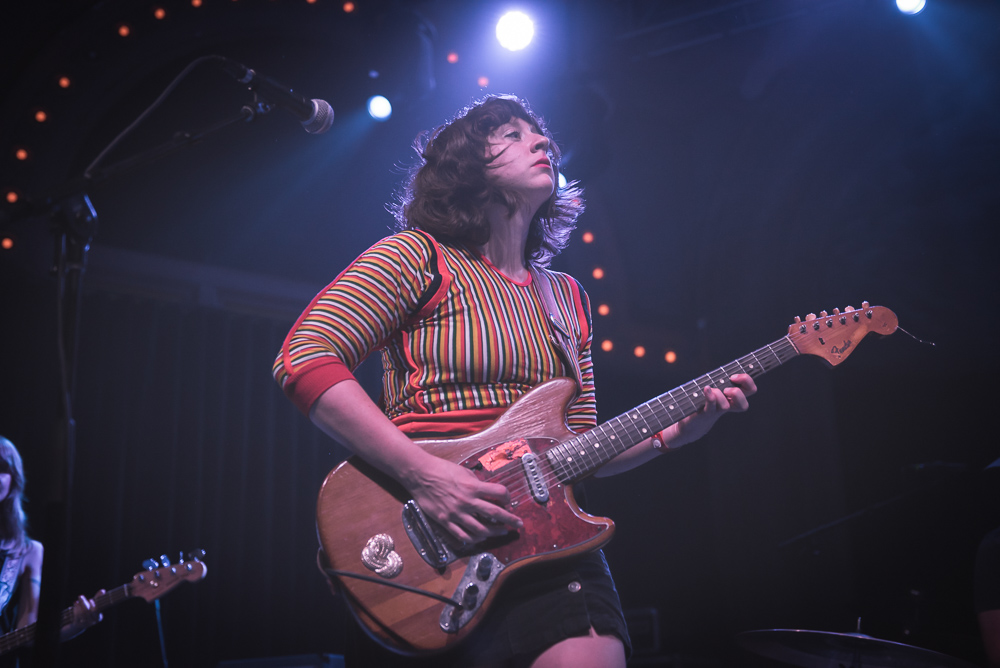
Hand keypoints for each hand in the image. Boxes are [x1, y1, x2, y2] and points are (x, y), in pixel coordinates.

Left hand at [60, 590, 103, 640]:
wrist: (80, 624)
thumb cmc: (89, 612)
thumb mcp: (93, 606)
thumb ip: (98, 598)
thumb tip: (103, 590)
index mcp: (98, 618)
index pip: (96, 611)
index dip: (93, 605)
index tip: (90, 599)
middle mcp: (92, 622)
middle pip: (88, 611)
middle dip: (84, 603)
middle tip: (80, 596)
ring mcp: (85, 624)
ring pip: (81, 613)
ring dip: (78, 606)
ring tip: (76, 601)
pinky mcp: (78, 625)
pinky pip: (76, 616)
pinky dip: (75, 609)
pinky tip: (75, 605)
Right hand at [405, 455, 522, 543]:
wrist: (420, 474)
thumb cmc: (441, 469)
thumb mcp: (463, 471)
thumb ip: (476, 482)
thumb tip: (486, 490)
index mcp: (473, 486)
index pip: (499, 493)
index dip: (507, 497)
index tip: (508, 501)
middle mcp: (467, 501)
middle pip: (494, 513)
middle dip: (510, 520)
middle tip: (518, 524)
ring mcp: (456, 513)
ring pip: (480, 529)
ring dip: (493, 532)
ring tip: (500, 532)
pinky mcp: (446, 521)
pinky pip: (462, 536)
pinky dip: (473, 539)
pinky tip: (479, 538)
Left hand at [667, 373, 756, 447]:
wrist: (692, 422)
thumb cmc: (704, 401)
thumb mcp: (715, 388)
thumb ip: (722, 379)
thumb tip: (727, 369)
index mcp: (733, 398)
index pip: (751, 390)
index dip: (747, 381)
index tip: (734, 376)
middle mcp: (728, 406)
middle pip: (744, 405)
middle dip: (737, 393)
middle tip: (726, 388)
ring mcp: (717, 411)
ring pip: (725, 406)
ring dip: (719, 395)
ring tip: (712, 390)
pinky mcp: (705, 413)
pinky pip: (711, 406)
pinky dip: (710, 396)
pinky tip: (707, 388)